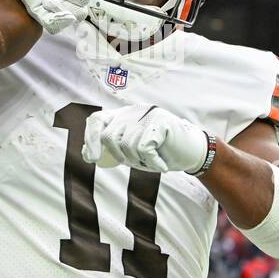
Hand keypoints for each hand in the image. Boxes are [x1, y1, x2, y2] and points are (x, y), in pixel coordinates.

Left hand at [82, 104, 209, 173]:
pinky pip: (144, 147)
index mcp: (123, 116)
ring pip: (127, 145)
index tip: (91, 158)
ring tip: (153, 161)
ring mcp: (146, 114)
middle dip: (120, 156)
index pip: (96, 119)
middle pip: (109, 136)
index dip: (90, 138)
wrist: (192, 152)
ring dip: (140, 161)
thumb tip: (86, 153)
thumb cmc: (160, 152)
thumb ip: (111, 150)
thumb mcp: (131, 153)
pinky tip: (162, 165)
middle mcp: (132, 111)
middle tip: (138, 162)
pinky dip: (153, 162)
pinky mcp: (160, 122)